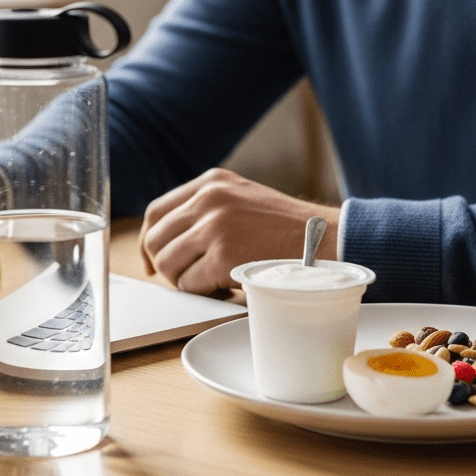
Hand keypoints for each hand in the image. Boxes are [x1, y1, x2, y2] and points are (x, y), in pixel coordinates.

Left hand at [139, 167, 341, 294]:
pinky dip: (202, 293)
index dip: (150, 241)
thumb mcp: (243, 199)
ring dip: (185, 281)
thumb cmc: (286, 228)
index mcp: (212, 182)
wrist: (324, 241)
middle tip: (190, 278)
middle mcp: (209, 199)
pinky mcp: (222, 256)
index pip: (157, 212)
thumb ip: (208, 208)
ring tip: (213, 281)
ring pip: (167, 264)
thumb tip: (168, 240)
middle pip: (156, 240)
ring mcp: (214, 226)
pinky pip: (189, 284)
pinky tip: (225, 288)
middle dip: (167, 266)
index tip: (153, 261)